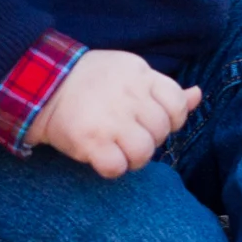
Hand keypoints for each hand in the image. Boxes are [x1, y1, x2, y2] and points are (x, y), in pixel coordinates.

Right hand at [28, 49, 200, 178]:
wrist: (43, 84)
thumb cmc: (91, 81)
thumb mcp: (130, 73)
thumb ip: (164, 88)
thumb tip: (197, 95)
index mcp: (140, 76)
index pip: (177, 103)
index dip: (171, 119)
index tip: (152, 122)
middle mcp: (129, 96)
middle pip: (160, 131)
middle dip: (149, 140)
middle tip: (129, 137)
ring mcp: (110, 119)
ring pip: (143, 152)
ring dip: (133, 158)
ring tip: (118, 150)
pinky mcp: (91, 140)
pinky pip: (116, 167)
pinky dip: (112, 168)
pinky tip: (102, 158)